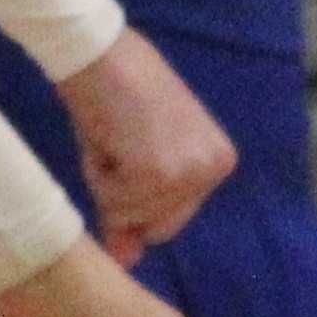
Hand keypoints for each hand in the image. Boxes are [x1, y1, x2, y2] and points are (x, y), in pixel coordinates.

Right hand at [55, 27, 235, 262]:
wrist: (101, 54)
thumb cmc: (117, 98)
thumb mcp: (133, 159)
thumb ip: (135, 211)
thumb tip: (127, 262)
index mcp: (218, 162)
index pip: (171, 219)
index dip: (138, 198)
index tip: (131, 151)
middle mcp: (212, 169)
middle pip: (157, 227)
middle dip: (126, 197)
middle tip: (120, 143)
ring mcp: (187, 173)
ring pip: (129, 216)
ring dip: (107, 184)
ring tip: (114, 136)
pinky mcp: (157, 173)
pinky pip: (112, 204)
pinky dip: (97, 176)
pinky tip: (108, 138)